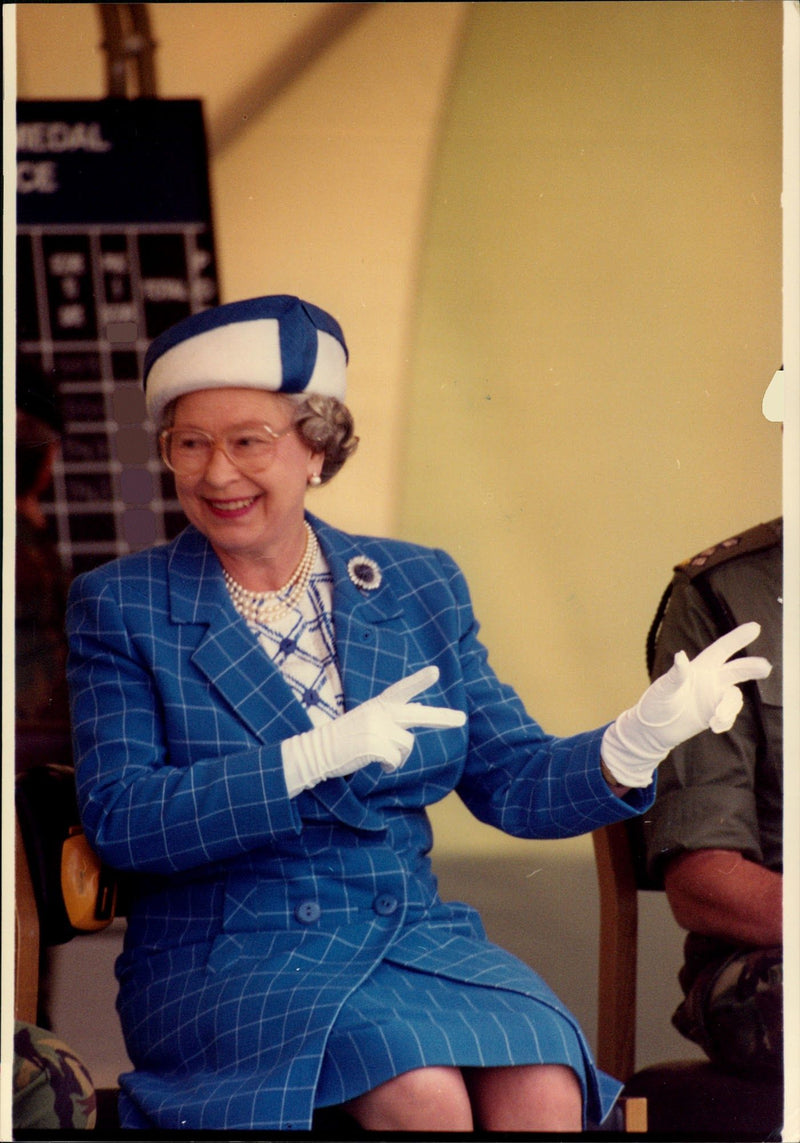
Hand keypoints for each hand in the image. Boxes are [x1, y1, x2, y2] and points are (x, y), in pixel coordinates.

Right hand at [281, 666, 465, 796]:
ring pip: (407, 746)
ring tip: (379, 757)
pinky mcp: (373, 745)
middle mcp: (379, 712)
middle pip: (418, 714)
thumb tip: (419, 710)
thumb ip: (393, 715)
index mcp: (378, 704)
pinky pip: (395, 760)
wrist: (317, 751)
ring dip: (398, 756)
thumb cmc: (345, 738)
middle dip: (441, 717)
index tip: (435, 671)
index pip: (401, 689)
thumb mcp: (368, 719)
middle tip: (461, 719)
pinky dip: (389, 766)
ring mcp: (376, 728)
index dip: (419, 680)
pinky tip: (376, 764)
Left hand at [601, 622, 770, 787]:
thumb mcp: (664, 689)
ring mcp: (713, 697)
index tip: (755, 627)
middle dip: (752, 667)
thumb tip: (681, 656)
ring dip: (730, 707)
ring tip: (717, 718)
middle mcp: (710, 680)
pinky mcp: (713, 714)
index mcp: (699, 667)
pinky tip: (715, 726)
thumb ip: (676, 675)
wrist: (654, 730)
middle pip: (737, 670)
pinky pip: (728, 715)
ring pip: (734, 697)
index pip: (721, 650)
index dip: (737, 638)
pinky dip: (726, 720)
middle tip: (765, 668)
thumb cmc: (656, 703)